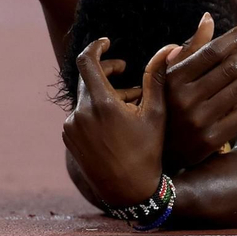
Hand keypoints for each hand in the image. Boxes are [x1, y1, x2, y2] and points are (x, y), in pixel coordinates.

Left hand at [62, 37, 174, 206]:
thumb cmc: (147, 152)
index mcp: (101, 104)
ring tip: (128, 102)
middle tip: (124, 70)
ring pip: (86, 99)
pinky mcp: (69, 139)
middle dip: (107, 71)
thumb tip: (167, 49)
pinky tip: (115, 121)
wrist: (128, 192)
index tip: (107, 43)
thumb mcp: (156, 114)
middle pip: (88, 79)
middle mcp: (80, 114)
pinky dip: (95, 112)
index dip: (96, 47)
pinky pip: (80, 116)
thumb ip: (156, 78)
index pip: (88, 61)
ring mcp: (71, 128)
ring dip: (104, 95)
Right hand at [162, 13, 236, 169]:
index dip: (233, 37)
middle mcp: (184, 100)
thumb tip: (208, 18)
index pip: (211, 51)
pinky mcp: (211, 140)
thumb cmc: (170, 105)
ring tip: (229, 88)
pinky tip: (230, 109)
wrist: (162, 153)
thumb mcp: (172, 76)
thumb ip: (192, 48)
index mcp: (173, 80)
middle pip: (231, 68)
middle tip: (235, 63)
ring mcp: (198, 122)